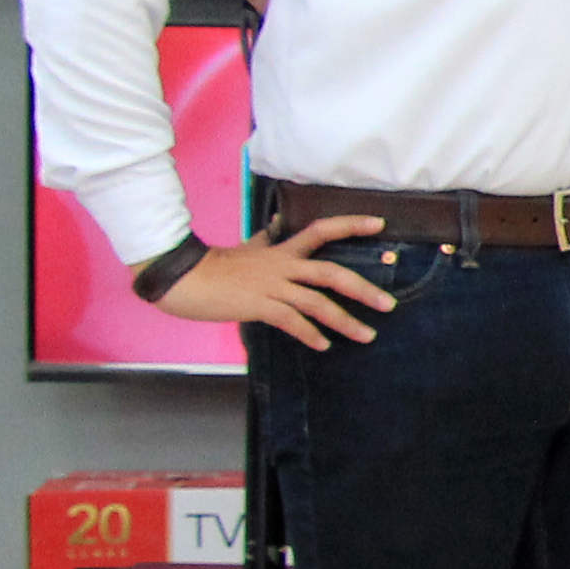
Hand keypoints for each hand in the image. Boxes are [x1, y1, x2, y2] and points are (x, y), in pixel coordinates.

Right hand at [157, 211, 396, 347]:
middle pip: (331, 273)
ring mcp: (271, 286)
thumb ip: (265, 240)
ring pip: (317, 303)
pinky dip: (309, 333)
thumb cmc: (212, 265)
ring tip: (366, 335)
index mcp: (281, 250)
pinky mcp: (257, 305)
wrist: (181, 276)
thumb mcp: (245, 247)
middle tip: (388, 305)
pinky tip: (323, 345)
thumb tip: (276, 227)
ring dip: (345, 321)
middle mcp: (282, 266)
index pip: (322, 230)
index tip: (380, 224)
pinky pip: (291, 321)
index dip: (351, 225)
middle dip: (363, 290)